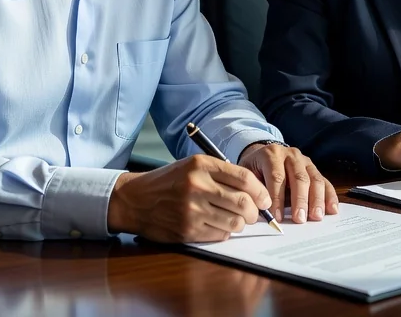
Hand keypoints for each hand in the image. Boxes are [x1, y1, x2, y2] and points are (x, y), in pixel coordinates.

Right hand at [107, 154, 270, 242]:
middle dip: (255, 211)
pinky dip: (225, 232)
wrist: (135, 199)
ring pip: (235, 221)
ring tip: (236, 220)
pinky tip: (217, 225)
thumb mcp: (192, 165)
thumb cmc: (168, 182)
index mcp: (201, 165)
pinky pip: (220, 234)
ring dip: (241, 223)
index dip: (260, 191)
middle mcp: (197, 185)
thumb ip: (221, 174)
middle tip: (255, 213)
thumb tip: (255, 192)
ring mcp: (192, 209)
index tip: (265, 199)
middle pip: (243, 202)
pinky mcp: (187, 230)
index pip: (244, 178)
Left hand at [238, 142, 338, 223]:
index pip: (277, 177)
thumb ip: (253, 190)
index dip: (278, 198)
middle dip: (300, 200)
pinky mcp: (314, 169)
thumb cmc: (254, 169)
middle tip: (299, 219)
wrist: (263, 155)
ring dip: (317, 200)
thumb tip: (260, 213)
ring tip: (316, 217)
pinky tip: (332, 210)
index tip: (277, 217)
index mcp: (271, 154)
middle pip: (299, 178)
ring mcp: (305, 161)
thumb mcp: (247, 175)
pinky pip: (324, 182)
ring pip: (314, 179)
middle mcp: (291, 155)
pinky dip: (330, 196)